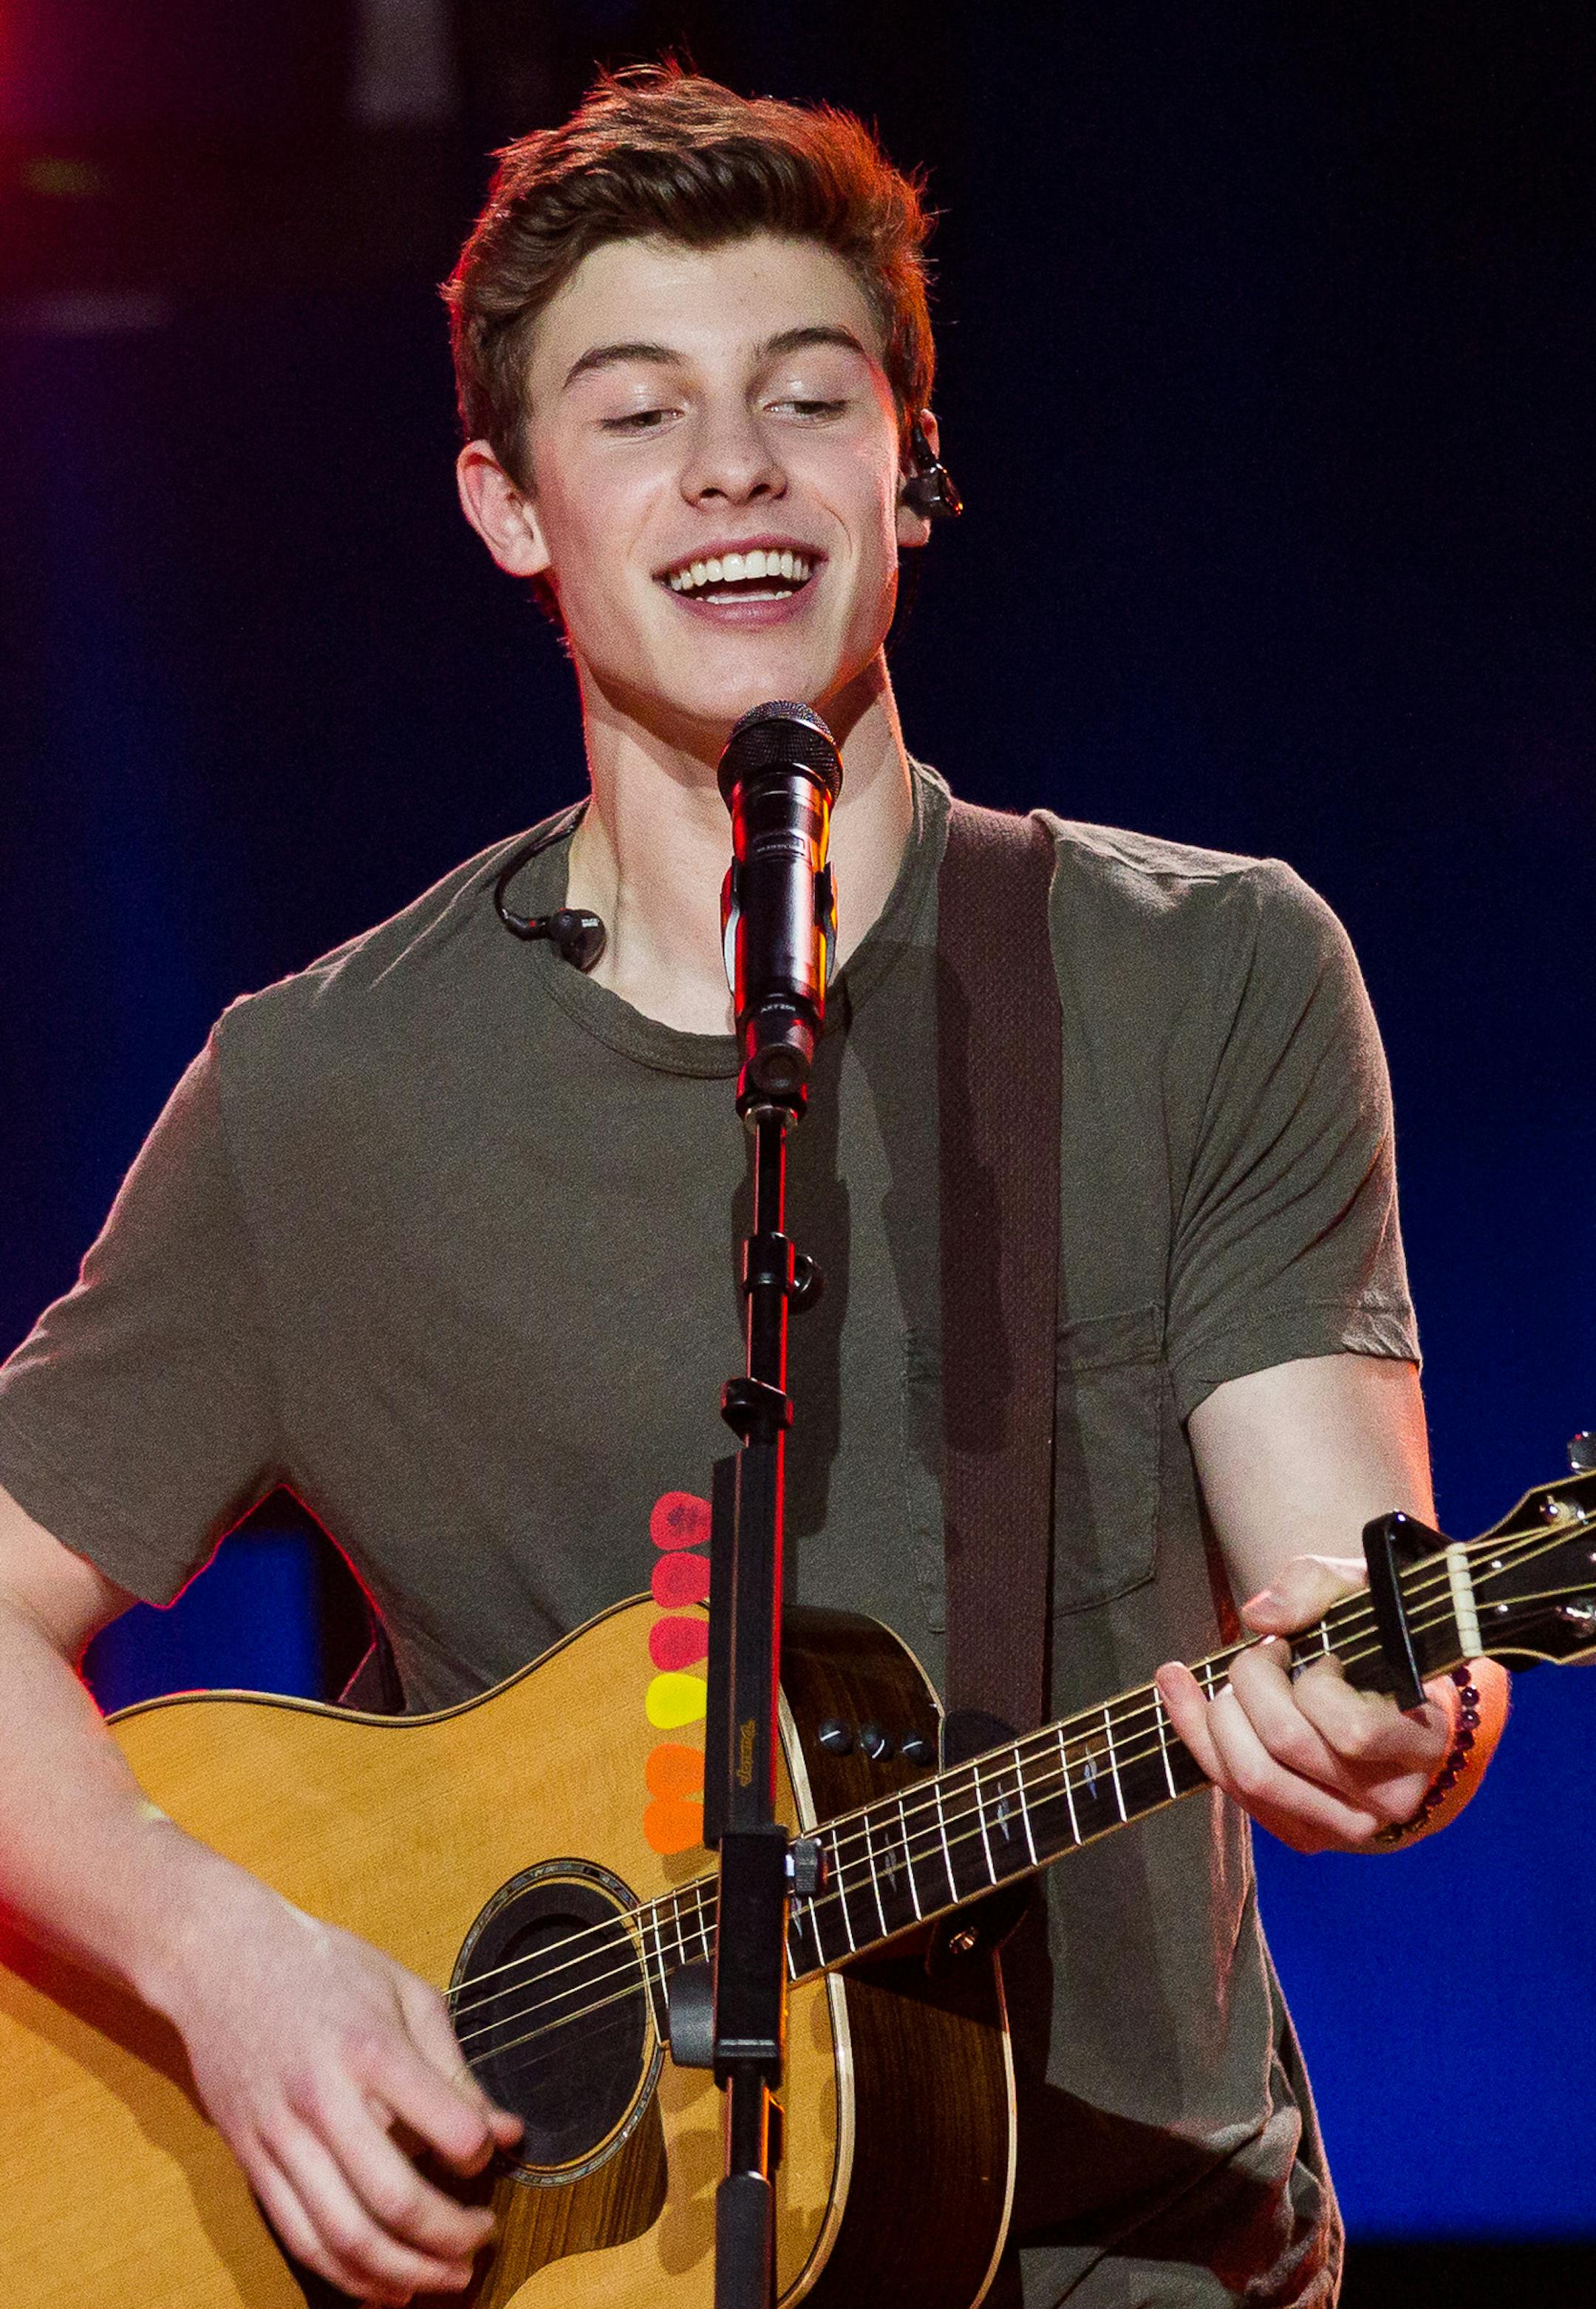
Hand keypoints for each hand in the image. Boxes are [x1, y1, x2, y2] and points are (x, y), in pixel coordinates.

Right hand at [148, 1867, 522, 2303]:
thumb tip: (506, 2132)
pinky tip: (385, 2285)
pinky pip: (300, 2239)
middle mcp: (323, 2098)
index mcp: (371, 2047)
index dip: (478, 2154)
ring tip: (447, 2278)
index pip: (446, 2125)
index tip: (487, 2155)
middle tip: (483, 2238)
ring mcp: (281, 2136)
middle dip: (452, 2236)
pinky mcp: (252, 2162)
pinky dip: (347, 2276)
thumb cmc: (324, 1968)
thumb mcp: (403, 1992)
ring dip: (405, 2273)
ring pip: (345, 2237)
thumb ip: (455, 2067)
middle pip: (395, 2199)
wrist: (220, 1961)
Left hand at [1155, 1553, 1455, 1853]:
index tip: (1319, 1653)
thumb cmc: (1376, 1645)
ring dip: (1221, 1711)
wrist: (1390, 1707)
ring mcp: (1346, 1827)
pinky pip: (1232, 1792)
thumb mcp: (1360, 1593)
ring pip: (1252, 1774)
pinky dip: (1194, 1734)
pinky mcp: (1304, 1836)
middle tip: (1264, 1654)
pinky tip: (1178, 1687)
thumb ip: (1314, 1586)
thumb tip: (1258, 1617)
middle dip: (1251, 1681)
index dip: (1316, 1682)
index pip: (1354, 1729)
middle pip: (1287, 1743)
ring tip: (1235, 1680)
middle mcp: (1390, 1798)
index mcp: (1423, 1742)